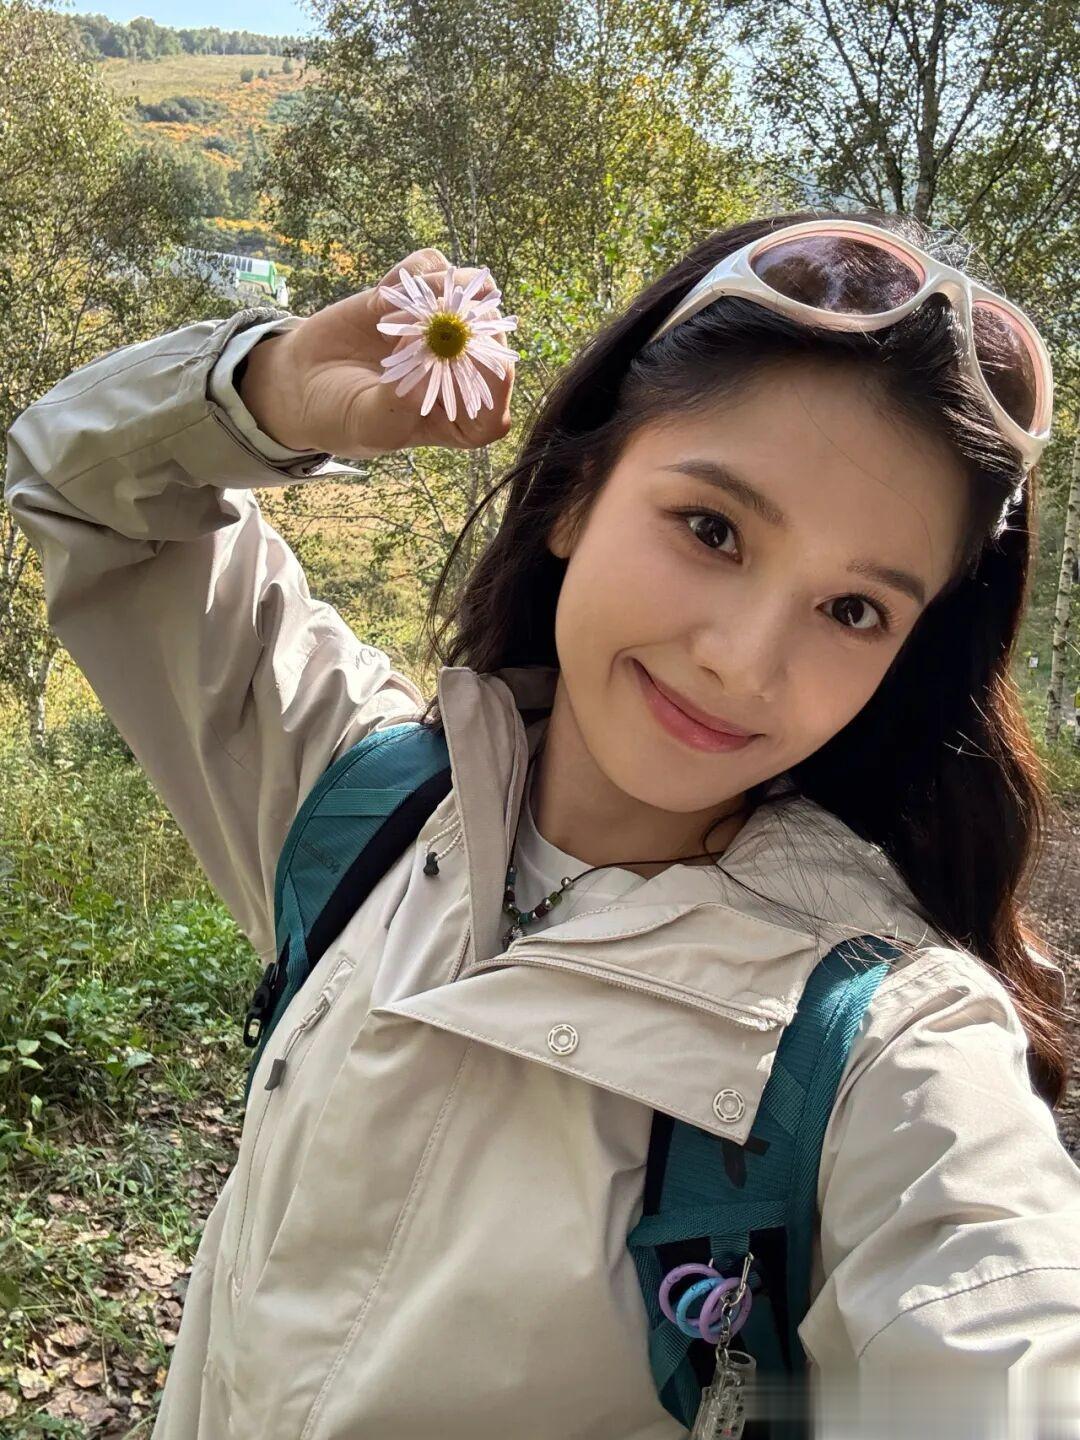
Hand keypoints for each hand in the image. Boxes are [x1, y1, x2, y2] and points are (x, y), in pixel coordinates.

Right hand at [239, 248, 515, 457]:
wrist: (303, 384)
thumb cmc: (342, 416)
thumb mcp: (369, 424)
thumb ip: (399, 405)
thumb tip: (425, 374)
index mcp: (466, 417)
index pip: (497, 393)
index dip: (484, 367)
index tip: (449, 350)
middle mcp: (466, 370)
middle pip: (493, 332)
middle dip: (460, 318)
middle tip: (413, 320)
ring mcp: (447, 327)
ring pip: (470, 289)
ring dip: (434, 292)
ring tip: (390, 315)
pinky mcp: (420, 294)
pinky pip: (433, 267)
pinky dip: (410, 274)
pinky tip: (380, 299)